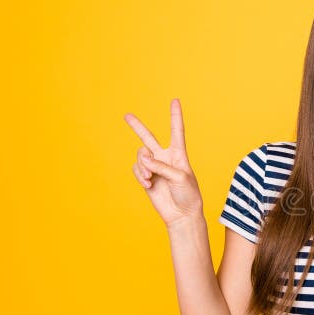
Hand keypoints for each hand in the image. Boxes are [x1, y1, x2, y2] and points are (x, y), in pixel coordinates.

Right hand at [124, 98, 202, 227]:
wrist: (182, 214)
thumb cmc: (188, 195)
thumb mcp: (180, 177)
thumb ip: (162, 166)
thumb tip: (144, 160)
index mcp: (178, 154)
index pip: (176, 131)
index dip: (175, 116)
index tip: (175, 100)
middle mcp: (165, 158)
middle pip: (148, 138)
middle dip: (136, 127)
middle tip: (126, 115)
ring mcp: (154, 167)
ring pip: (140, 157)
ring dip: (143, 166)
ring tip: (149, 178)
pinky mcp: (146, 177)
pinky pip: (136, 169)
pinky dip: (140, 175)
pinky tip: (147, 183)